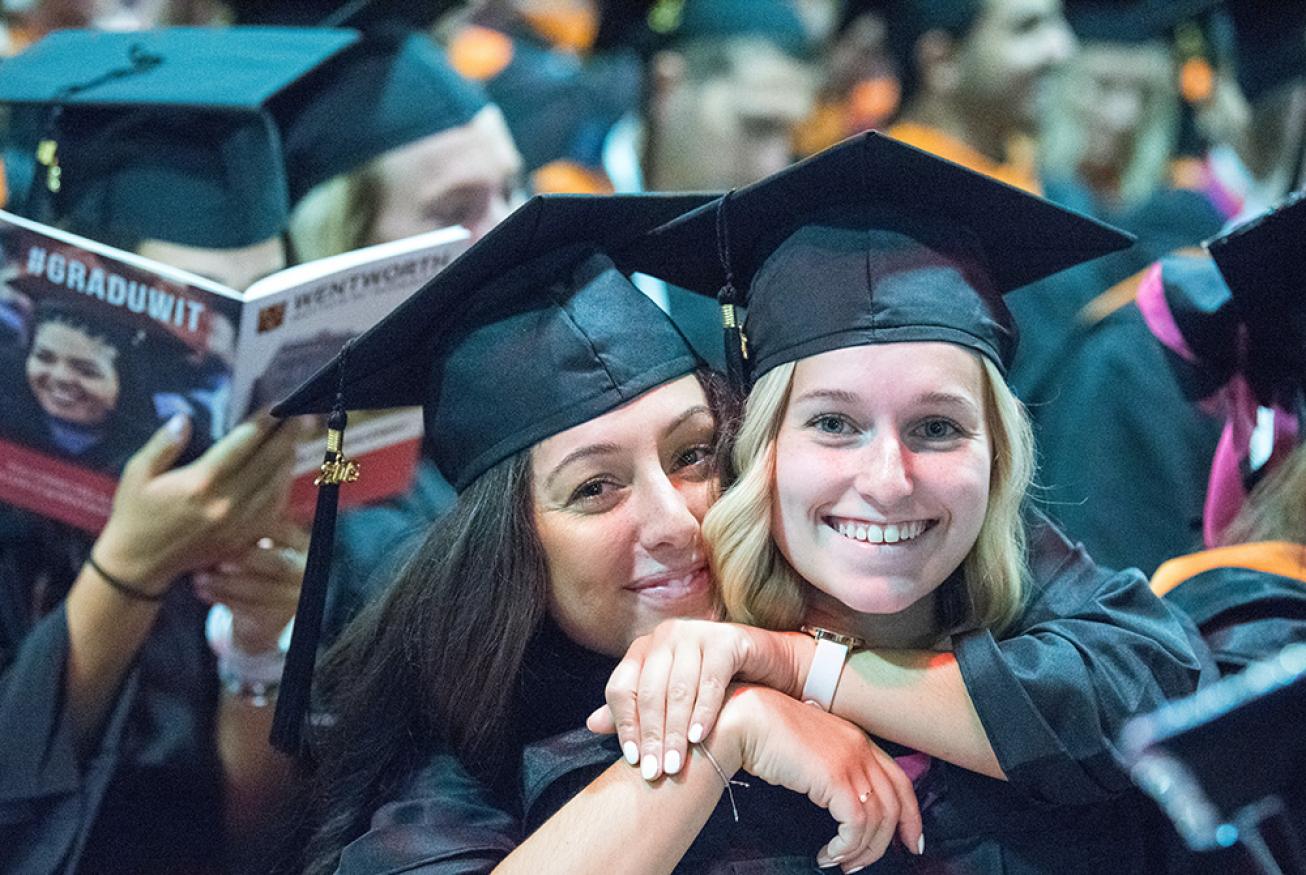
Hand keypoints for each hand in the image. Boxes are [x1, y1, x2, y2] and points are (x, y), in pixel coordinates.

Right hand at [93, 414, 298, 596]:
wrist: (139, 564)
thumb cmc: (135, 514)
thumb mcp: (137, 473)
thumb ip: (163, 445)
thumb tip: (184, 418)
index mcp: (200, 482)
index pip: (241, 444)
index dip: (262, 422)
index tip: (276, 404)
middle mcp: (226, 502)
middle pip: (267, 461)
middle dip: (287, 435)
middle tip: (303, 414)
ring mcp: (239, 522)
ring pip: (275, 483)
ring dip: (289, 457)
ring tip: (299, 435)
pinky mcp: (243, 537)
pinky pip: (273, 507)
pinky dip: (283, 485)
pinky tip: (286, 469)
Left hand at [194, 520, 306, 652]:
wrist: (259, 613)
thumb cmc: (251, 566)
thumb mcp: (254, 547)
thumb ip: (244, 534)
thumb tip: (215, 524)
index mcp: (301, 546)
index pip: (285, 532)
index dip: (256, 530)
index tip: (226, 528)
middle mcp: (304, 571)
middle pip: (280, 563)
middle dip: (247, 560)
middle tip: (219, 561)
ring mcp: (294, 596)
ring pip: (262, 590)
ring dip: (226, 584)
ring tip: (199, 578)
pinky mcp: (277, 618)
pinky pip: (250, 609)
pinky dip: (223, 599)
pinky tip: (203, 592)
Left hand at [586, 618, 810, 779]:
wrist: (766, 664)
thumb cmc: (713, 684)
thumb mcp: (671, 697)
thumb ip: (635, 709)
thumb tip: (592, 724)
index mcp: (645, 648)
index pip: (621, 687)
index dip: (625, 725)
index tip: (634, 759)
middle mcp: (665, 636)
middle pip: (649, 692)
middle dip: (652, 737)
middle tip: (656, 772)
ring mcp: (696, 633)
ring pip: (678, 689)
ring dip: (675, 731)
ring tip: (676, 763)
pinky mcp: (726, 640)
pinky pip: (710, 681)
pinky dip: (704, 712)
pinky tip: (699, 736)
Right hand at [716, 685, 922, 869]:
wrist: (745, 719)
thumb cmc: (766, 733)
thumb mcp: (810, 748)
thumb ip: (832, 767)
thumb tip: (840, 803)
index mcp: (857, 738)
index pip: (899, 780)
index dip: (911, 815)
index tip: (910, 840)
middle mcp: (860, 747)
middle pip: (896, 803)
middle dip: (890, 841)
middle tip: (868, 863)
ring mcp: (850, 761)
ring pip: (878, 819)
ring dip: (861, 850)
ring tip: (840, 863)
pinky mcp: (835, 778)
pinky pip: (856, 825)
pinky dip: (846, 847)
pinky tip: (828, 853)